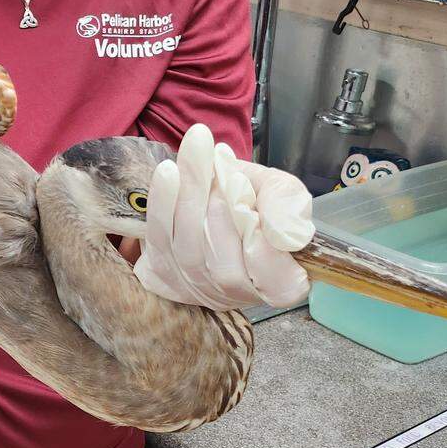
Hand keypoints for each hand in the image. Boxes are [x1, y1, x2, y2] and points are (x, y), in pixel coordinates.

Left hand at [133, 124, 313, 310]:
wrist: (217, 190)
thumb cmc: (255, 197)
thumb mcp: (281, 190)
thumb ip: (288, 207)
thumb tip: (287, 236)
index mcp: (281, 284)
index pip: (277, 281)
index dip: (260, 239)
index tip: (247, 194)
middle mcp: (237, 294)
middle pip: (224, 264)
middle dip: (217, 207)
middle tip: (217, 160)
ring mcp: (197, 290)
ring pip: (188, 250)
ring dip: (190, 196)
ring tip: (195, 153)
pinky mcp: (164, 277)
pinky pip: (158, 243)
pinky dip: (161, 204)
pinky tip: (168, 172)